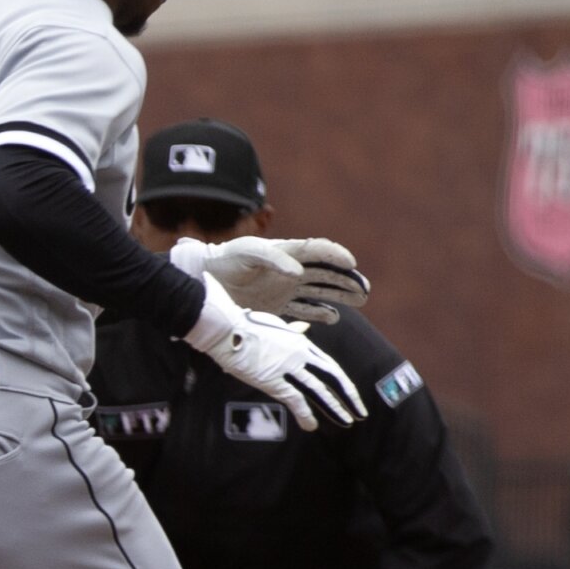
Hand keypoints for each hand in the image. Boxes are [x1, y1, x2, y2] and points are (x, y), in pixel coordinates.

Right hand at [182, 276, 365, 429]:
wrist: (228, 328)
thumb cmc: (246, 324)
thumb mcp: (275, 325)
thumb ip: (292, 331)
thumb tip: (304, 328)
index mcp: (301, 343)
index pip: (329, 365)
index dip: (341, 382)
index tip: (349, 393)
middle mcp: (301, 355)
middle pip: (333, 377)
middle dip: (349, 396)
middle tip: (360, 411)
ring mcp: (289, 367)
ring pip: (319, 391)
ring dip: (335, 408)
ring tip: (347, 422)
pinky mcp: (274, 380)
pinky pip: (295, 400)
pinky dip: (305, 414)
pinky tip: (311, 426)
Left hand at [204, 237, 369, 324]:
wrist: (204, 278)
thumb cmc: (225, 259)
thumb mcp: (247, 253)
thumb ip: (273, 259)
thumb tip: (298, 272)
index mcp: (287, 251)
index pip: (318, 250)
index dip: (336, 255)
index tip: (351, 263)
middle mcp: (291, 269)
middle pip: (326, 273)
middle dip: (347, 280)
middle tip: (364, 290)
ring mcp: (286, 288)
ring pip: (321, 291)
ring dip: (341, 295)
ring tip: (361, 300)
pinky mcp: (278, 305)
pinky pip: (304, 310)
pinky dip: (319, 314)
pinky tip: (333, 318)